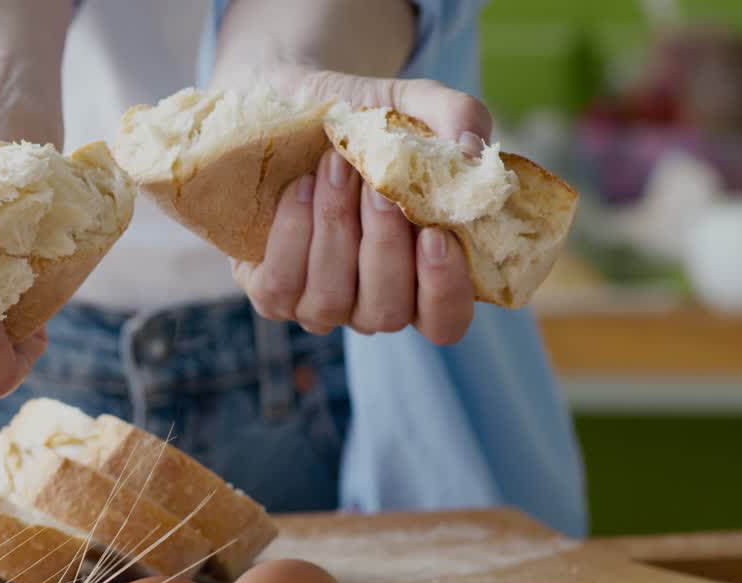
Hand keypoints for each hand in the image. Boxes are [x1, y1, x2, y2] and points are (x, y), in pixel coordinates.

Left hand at [230, 72, 492, 344]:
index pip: (445, 323)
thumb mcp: (411, 103)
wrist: (286, 101)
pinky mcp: (271, 293)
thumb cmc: (360, 117)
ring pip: (331, 299)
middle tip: (375, 185)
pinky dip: (292, 233)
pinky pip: (281, 286)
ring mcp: (320, 305)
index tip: (435, 237)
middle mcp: (372, 302)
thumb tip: (469, 151)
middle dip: (382, 246)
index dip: (444, 293)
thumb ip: (456, 116)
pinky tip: (300, 188)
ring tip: (334, 165)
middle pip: (387, 312)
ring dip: (335, 228)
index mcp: (422, 276)